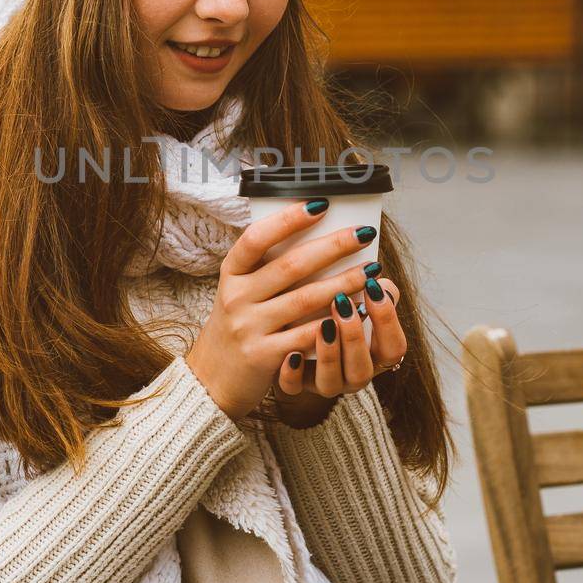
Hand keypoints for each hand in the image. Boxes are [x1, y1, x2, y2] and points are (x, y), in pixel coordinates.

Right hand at [185, 201, 381, 419]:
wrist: (211, 378)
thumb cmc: (237, 325)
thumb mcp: (239, 290)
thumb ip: (266, 267)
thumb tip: (316, 232)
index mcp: (231, 273)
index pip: (256, 238)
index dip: (288, 219)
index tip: (322, 204)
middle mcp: (237, 297)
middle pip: (290, 265)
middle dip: (332, 247)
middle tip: (364, 234)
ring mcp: (249, 327)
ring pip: (305, 299)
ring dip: (343, 282)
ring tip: (371, 270)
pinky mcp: (263, 356)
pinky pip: (306, 335)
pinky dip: (335, 322)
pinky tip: (359, 311)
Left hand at [276, 278, 404, 401]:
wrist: (293, 327)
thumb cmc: (334, 306)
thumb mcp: (355, 297)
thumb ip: (368, 289)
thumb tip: (373, 274)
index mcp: (375, 355)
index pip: (394, 348)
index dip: (387, 320)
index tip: (373, 286)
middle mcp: (352, 374)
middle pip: (362, 370)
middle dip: (354, 337)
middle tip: (342, 303)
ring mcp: (324, 382)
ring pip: (331, 383)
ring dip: (329, 354)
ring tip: (323, 325)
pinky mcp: (295, 384)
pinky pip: (294, 388)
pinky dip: (292, 374)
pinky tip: (292, 355)